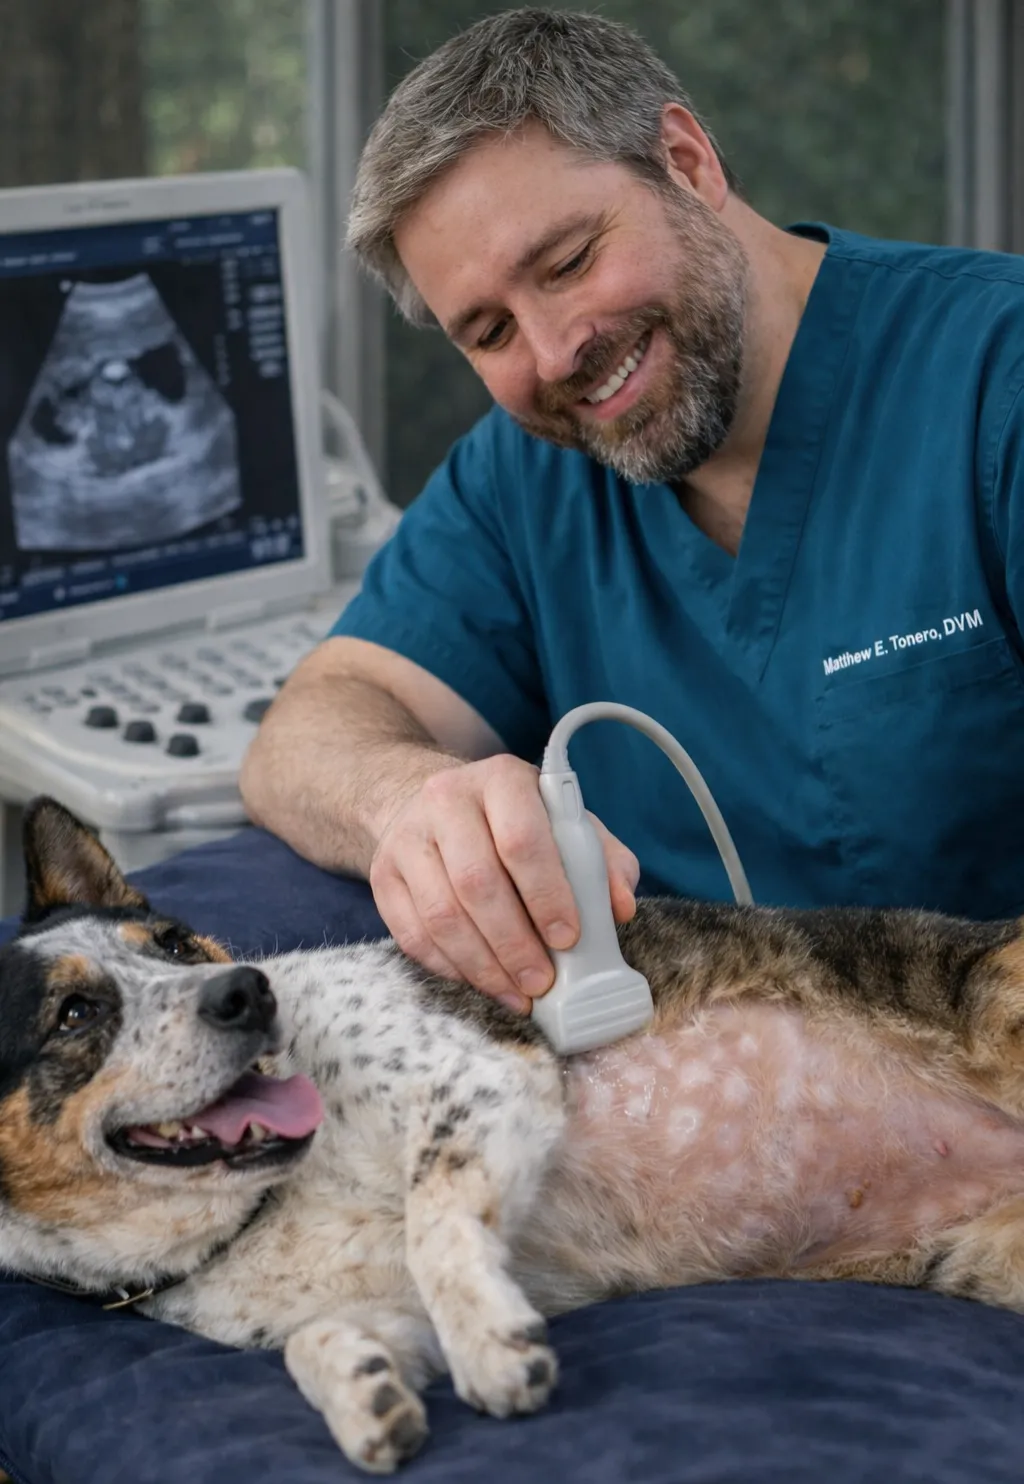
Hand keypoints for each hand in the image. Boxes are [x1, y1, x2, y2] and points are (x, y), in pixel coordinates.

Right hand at [368, 755, 638, 1011]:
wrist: (435, 803)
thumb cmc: (514, 820)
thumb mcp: (563, 822)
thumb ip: (601, 860)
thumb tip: (621, 908)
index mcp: (502, 780)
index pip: (522, 839)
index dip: (546, 894)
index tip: (569, 938)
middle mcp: (446, 800)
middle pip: (477, 882)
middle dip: (514, 943)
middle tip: (541, 981)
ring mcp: (408, 837)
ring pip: (441, 915)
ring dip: (483, 965)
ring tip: (517, 993)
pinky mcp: (383, 874)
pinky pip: (412, 933)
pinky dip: (449, 967)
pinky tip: (481, 981)